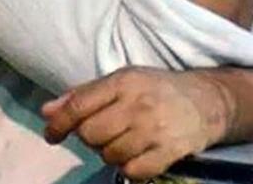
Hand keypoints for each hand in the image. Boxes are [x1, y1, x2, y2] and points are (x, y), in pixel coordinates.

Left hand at [41, 67, 232, 178]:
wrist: (205, 101)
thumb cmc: (156, 88)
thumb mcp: (122, 80)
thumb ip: (84, 94)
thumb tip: (47, 111)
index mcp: (124, 81)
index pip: (80, 105)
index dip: (60, 123)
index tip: (52, 135)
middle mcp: (138, 104)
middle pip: (91, 134)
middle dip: (90, 137)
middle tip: (103, 131)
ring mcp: (154, 130)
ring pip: (109, 155)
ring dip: (110, 152)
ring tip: (123, 140)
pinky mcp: (168, 152)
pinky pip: (131, 173)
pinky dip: (129, 168)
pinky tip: (136, 154)